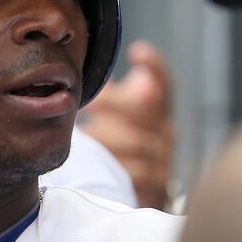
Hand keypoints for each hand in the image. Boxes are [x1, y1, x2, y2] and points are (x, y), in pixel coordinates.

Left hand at [81, 40, 174, 208]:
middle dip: (114, 102)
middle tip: (89, 102)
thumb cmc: (123, 142)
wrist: (144, 190)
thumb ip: (107, 94)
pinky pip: (137, 172)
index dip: (154, 65)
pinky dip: (115, 165)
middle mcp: (165, 129)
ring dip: (107, 137)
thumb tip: (75, 67)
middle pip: (146, 108)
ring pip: (136, 142)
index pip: (165, 82)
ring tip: (85, 135)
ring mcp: (164, 156)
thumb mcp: (119, 116)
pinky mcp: (157, 182)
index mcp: (159, 109)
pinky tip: (97, 163)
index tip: (137, 50)